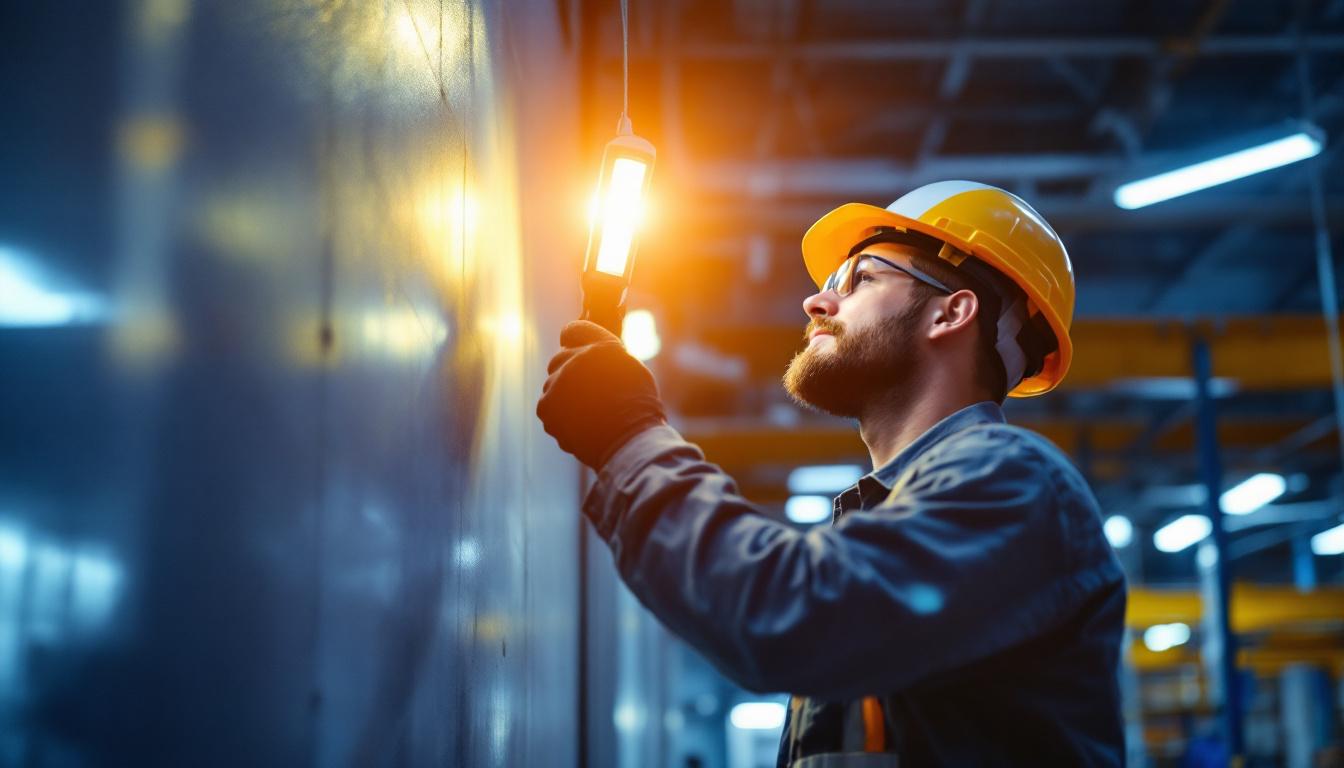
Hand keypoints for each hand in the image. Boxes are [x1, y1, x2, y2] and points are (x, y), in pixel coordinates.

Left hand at [537, 320, 666, 468]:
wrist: (629, 442)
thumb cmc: (639, 408)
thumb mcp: (631, 370)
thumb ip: (606, 356)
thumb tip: (588, 354)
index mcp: (601, 347)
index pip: (574, 330)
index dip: (573, 338)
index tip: (571, 344)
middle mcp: (576, 360)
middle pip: (559, 359)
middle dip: (569, 372)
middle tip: (588, 391)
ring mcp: (558, 383)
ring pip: (553, 385)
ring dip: (564, 396)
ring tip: (588, 414)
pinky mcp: (546, 406)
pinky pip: (548, 406)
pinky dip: (559, 416)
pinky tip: (580, 424)